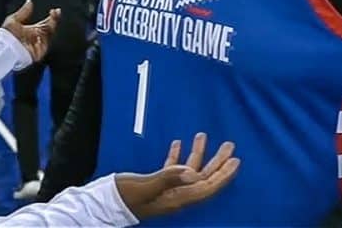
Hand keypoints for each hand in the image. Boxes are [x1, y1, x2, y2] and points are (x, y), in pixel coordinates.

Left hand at [1, 0, 58, 61]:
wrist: (3, 49)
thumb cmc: (6, 36)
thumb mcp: (13, 20)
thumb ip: (23, 11)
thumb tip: (29, 2)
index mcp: (31, 30)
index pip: (45, 23)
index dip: (52, 17)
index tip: (55, 10)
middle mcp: (36, 37)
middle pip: (49, 28)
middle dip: (54, 20)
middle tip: (56, 12)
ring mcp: (38, 45)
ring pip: (49, 34)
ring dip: (52, 25)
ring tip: (53, 17)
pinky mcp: (38, 52)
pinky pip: (46, 44)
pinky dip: (47, 36)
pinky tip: (47, 28)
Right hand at [115, 133, 238, 220]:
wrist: (106, 204)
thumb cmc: (125, 197)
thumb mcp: (145, 186)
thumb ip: (168, 177)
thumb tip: (192, 172)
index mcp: (177, 198)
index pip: (207, 186)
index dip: (223, 175)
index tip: (235, 161)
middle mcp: (176, 195)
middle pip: (203, 178)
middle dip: (218, 162)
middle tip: (229, 146)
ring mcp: (167, 190)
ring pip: (189, 171)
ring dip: (198, 154)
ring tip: (203, 136)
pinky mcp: (156, 184)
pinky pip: (172, 170)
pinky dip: (178, 156)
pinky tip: (179, 144)